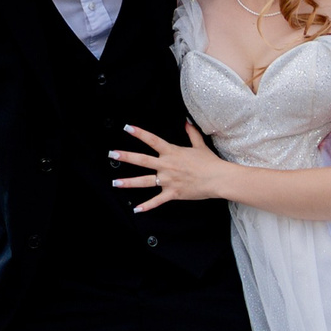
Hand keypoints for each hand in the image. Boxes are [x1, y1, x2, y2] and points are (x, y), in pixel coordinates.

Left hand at [111, 122, 232, 210]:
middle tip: (112, 154)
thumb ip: (191, 133)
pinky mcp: (173, 193)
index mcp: (172, 152)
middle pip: (142, 160)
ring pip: (144, 181)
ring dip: (128, 182)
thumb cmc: (210, 162)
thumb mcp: (200, 145)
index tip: (127, 127)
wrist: (218, 178)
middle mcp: (167, 165)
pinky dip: (147, 206)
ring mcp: (168, 180)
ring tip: (115, 182)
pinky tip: (136, 209)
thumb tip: (187, 121)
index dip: (139, 133)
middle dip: (126, 157)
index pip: (152, 140)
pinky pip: (157, 201)